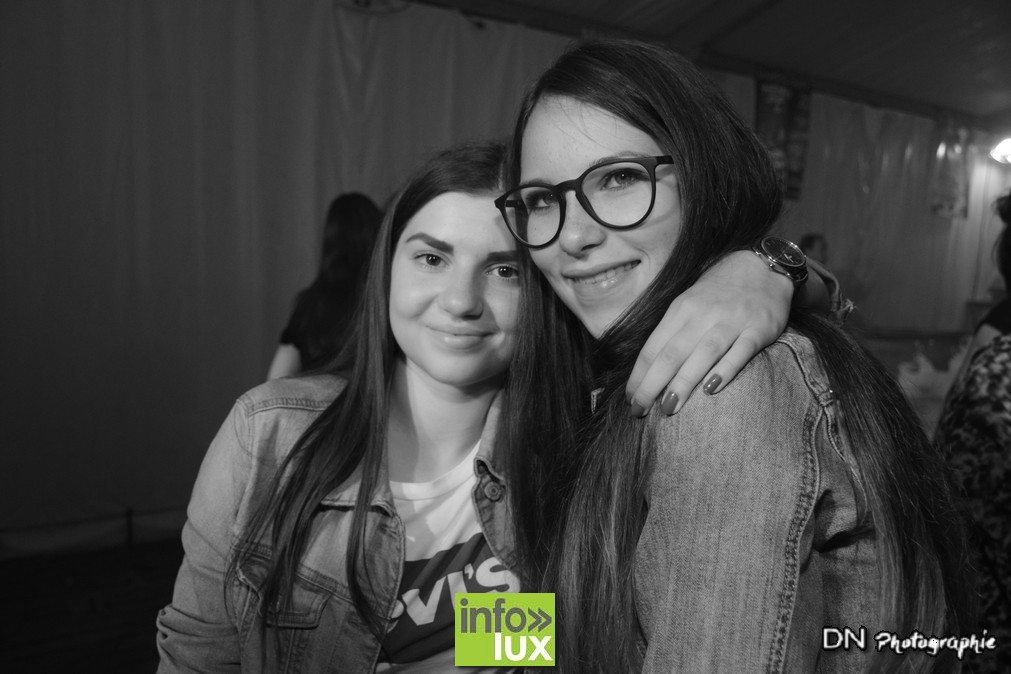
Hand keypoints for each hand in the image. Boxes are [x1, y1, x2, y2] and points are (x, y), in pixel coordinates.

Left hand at [626, 250, 792, 415]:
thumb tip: (648, 370)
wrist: (762, 266)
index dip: (639, 375)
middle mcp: (703, 314)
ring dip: (683, 383)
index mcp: (681, 309)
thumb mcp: (688, 302)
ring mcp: (731, 321)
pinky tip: (710, 389)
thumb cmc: (718, 291)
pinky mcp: (758, 329)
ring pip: (702, 354)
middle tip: (640, 411)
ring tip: (668, 408)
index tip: (629, 399)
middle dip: (652, 385)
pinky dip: (725, 370)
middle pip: (671, 354)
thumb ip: (672, 332)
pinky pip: (740, 352)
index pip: (653, 347)